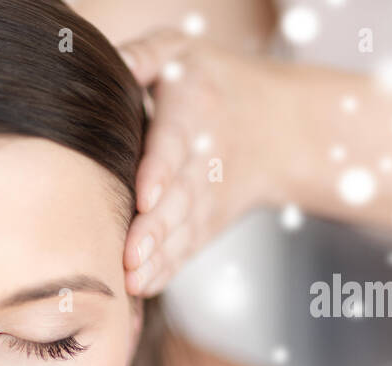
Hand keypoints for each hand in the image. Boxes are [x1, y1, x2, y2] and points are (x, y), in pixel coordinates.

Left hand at [119, 30, 278, 295]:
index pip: (176, 141)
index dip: (161, 170)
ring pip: (184, 229)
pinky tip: (142, 287)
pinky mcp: (207, 224)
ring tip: (131, 278)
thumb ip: (145, 55)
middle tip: (129, 255)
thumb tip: (114, 65)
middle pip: (181, 197)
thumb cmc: (206, 82)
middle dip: (155, 229)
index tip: (145, 197)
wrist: (277, 125)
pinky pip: (187, 249)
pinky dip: (166, 270)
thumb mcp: (180, 51)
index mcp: (196, 106)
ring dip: (158, 257)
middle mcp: (205, 155)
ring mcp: (209, 196)